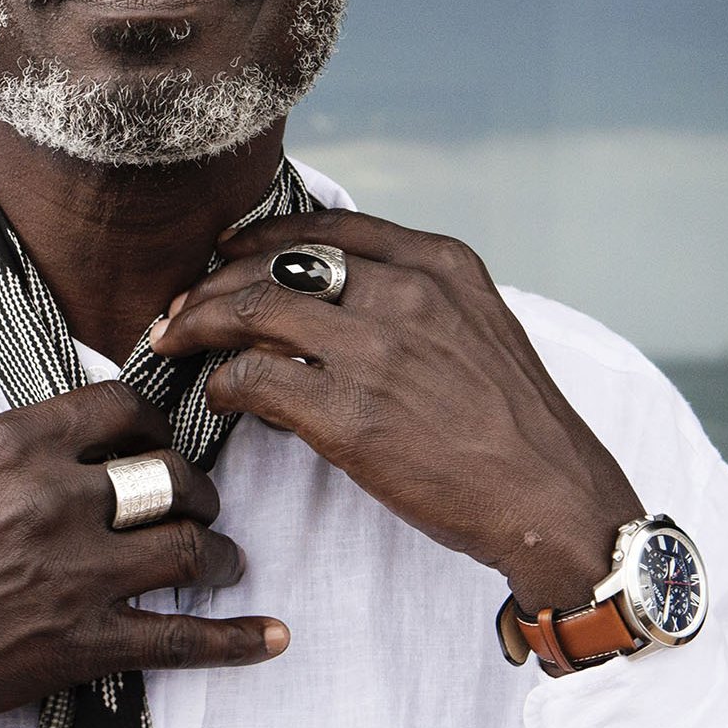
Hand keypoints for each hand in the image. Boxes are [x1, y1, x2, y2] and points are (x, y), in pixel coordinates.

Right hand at [0, 381, 285, 727]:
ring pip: (187, 546)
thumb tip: (83, 441)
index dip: (156, 423)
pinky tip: (269, 635)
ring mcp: (70, 573)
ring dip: (219, 553)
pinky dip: (235, 639)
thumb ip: (18, 451)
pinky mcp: (78, 645)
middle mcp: (50, 497)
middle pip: (168, 474)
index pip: (122, 406)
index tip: (162, 439)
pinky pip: (180, 637)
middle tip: (199, 505)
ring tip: (223, 561)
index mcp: (10, 443)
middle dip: (197, 490)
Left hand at [150, 210, 642, 618]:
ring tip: (175, 344)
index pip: (327, 228)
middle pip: (276, 263)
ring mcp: (375, 350)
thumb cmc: (515, 428)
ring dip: (200, 325)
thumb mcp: (479, 331)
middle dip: (214, 284)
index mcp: (439, 264)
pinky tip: (222, 399)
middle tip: (179, 311)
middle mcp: (406, 292)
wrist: (553, 500)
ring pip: (251, 310)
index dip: (261, 238)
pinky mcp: (349, 413)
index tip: (224, 255)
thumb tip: (331, 311)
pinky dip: (225, 384)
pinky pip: (254, 378)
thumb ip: (414, 305)